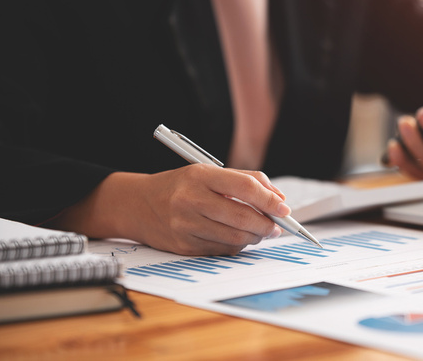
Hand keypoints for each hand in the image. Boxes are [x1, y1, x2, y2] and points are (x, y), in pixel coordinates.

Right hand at [49, 165, 288, 255]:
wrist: (137, 204)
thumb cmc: (180, 186)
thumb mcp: (208, 172)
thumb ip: (246, 180)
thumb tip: (279, 199)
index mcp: (200, 176)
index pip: (245, 187)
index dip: (270, 200)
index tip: (285, 209)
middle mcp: (191, 200)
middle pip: (242, 217)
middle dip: (267, 224)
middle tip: (276, 226)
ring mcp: (186, 225)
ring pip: (235, 238)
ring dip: (255, 237)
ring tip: (260, 231)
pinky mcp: (184, 246)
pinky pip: (222, 250)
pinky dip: (237, 246)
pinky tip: (238, 238)